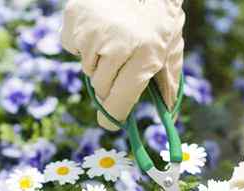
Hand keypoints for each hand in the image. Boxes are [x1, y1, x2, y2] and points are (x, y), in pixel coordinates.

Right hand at [61, 0, 184, 129]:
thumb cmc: (158, 15)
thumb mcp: (171, 45)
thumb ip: (168, 81)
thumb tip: (170, 113)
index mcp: (145, 55)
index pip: (120, 100)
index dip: (113, 116)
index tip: (108, 123)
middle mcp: (117, 45)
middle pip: (100, 88)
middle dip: (109, 82)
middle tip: (119, 63)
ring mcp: (92, 31)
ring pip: (86, 67)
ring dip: (96, 60)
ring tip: (112, 38)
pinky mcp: (75, 19)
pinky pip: (72, 47)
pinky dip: (81, 42)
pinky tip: (97, 26)